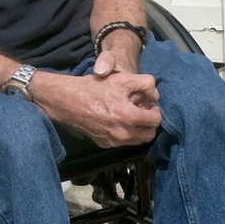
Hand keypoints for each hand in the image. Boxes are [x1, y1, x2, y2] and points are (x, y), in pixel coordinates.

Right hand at [33, 69, 160, 148]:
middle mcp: (122, 133)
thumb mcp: (123, 79)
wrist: (68, 101)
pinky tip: (116, 120)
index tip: (147, 105)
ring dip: (138, 129)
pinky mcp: (104, 144)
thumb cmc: (95, 88)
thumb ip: (146, 84)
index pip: (156, 121)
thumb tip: (155, 95)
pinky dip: (125, 133)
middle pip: (149, 135)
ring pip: (137, 140)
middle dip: (148, 123)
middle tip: (141, 111)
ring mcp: (113, 141)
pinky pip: (122, 142)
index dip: (155, 110)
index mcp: (129, 117)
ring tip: (129, 115)